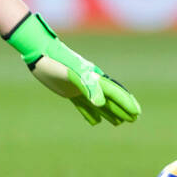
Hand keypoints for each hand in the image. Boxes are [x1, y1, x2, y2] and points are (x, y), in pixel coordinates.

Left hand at [5, 12, 140, 125]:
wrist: (40, 53)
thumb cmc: (56, 62)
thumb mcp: (71, 74)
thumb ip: (87, 86)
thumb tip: (100, 103)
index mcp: (93, 77)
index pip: (114, 92)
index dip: (126, 102)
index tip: (137, 113)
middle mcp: (89, 82)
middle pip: (110, 98)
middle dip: (122, 108)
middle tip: (135, 119)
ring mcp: (80, 87)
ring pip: (99, 102)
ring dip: (110, 112)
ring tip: (119, 123)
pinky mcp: (68, 91)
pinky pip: (82, 104)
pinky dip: (90, 113)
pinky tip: (95, 122)